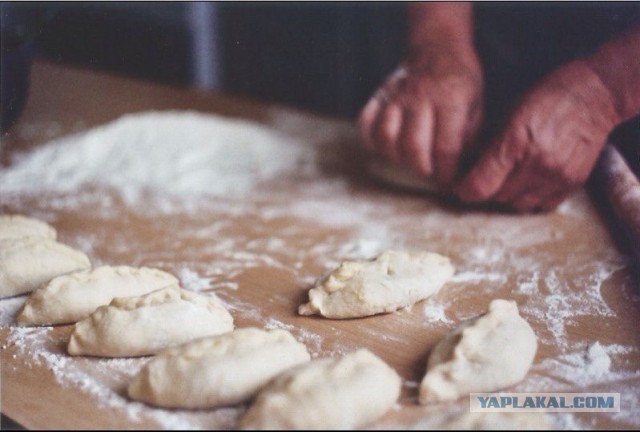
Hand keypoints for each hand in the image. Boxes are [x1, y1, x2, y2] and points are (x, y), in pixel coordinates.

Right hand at [358, 44, 482, 187]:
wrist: (437, 47)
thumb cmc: (459, 82)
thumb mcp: (476, 106)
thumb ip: (467, 139)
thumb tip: (462, 172)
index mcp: (451, 99)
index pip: (446, 147)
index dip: (446, 173)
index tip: (448, 184)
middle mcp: (420, 96)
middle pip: (413, 146)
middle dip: (422, 169)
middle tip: (429, 172)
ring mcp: (396, 95)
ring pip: (386, 137)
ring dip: (397, 157)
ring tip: (409, 159)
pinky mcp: (379, 95)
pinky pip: (366, 124)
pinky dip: (373, 140)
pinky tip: (388, 145)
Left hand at [456, 60, 620, 211]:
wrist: (595, 95)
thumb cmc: (547, 97)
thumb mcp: (509, 114)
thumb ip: (491, 145)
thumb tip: (471, 169)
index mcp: (514, 143)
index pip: (480, 186)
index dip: (466, 191)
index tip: (461, 188)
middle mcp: (536, 164)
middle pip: (497, 197)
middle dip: (486, 191)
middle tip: (484, 180)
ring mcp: (556, 176)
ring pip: (518, 204)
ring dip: (508, 196)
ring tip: (507, 180)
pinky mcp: (572, 183)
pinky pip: (542, 205)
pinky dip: (530, 198)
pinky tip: (528, 183)